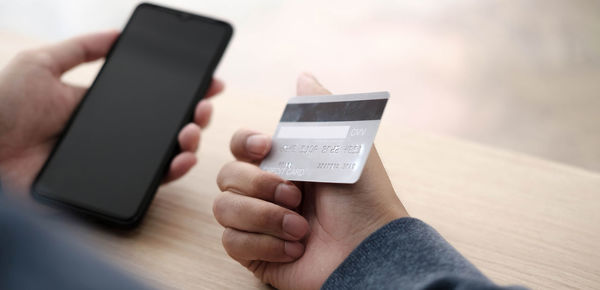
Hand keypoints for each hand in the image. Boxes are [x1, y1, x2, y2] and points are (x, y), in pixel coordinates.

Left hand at [0, 31, 223, 194]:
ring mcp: (115, 162)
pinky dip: (174, 170)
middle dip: (195, 113)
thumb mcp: (41, 64)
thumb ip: (80, 48)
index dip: (183, 90)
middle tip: (204, 103)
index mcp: (102, 106)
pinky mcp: (112, 188)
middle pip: (167, 125)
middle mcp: (115, 135)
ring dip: (191, 139)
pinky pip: (151, 182)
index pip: (152, 98)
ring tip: (193, 127)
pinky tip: (183, 155)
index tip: (209, 80)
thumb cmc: (3, 108)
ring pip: (166, 153)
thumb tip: (119, 33)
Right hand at [213, 73, 408, 288]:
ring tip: (301, 228)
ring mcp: (258, 223)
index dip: (244, 143)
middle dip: (261, 186)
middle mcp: (266, 192)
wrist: (368, 250)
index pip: (239, 146)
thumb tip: (303, 76)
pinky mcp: (255, 253)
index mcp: (283, 164)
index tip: (266, 147)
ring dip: (266, 217)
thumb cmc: (362, 199)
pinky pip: (232, 242)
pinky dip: (266, 244)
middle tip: (296, 195)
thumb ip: (320, 110)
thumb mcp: (346, 145)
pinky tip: (295, 247)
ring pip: (224, 209)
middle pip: (226, 176)